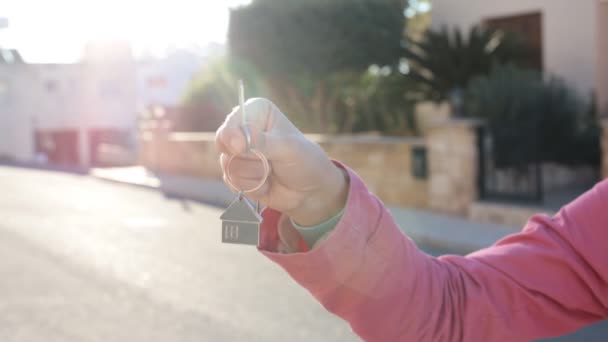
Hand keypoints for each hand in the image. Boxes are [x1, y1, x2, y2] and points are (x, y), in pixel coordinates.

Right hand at [215, 98, 347, 225]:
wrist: (310, 191)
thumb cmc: (304, 161)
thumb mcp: (287, 148)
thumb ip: (262, 142)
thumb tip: (238, 140)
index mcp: (258, 112)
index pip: (233, 119)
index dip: (232, 133)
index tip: (240, 147)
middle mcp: (244, 129)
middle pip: (224, 143)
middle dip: (247, 158)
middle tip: (268, 161)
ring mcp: (238, 152)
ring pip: (228, 165)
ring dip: (254, 174)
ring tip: (271, 172)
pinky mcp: (236, 173)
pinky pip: (231, 181)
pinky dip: (251, 186)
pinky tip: (266, 184)